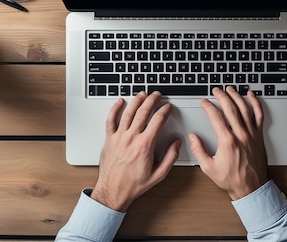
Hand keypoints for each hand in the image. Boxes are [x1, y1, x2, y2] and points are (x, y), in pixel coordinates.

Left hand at [91, 91, 180, 211]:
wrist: (113, 191)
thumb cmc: (134, 185)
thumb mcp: (158, 174)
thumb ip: (170, 157)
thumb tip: (177, 143)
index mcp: (145, 145)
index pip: (158, 120)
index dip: (165, 111)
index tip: (168, 107)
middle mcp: (131, 138)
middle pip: (143, 112)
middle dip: (152, 100)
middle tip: (157, 95)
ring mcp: (119, 137)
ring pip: (129, 112)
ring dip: (137, 101)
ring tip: (143, 94)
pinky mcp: (109, 139)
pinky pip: (111, 119)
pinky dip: (115, 109)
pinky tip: (120, 102)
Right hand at [189, 86, 267, 199]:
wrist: (251, 187)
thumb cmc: (232, 179)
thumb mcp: (208, 168)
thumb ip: (199, 150)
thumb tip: (192, 137)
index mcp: (227, 141)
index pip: (216, 117)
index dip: (208, 107)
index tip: (204, 102)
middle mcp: (241, 135)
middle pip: (231, 108)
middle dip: (222, 96)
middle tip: (216, 90)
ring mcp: (251, 134)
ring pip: (244, 109)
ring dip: (236, 96)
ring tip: (230, 89)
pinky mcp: (258, 136)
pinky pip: (259, 115)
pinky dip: (255, 104)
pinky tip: (251, 96)